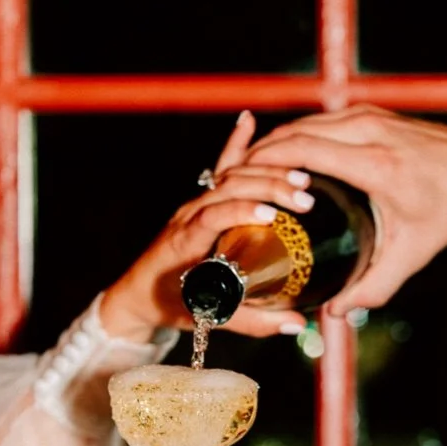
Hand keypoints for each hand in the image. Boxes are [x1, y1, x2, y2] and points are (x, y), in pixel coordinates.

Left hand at [99, 112, 310, 341]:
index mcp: (184, 244)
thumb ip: (253, 322)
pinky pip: (220, 167)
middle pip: (227, 189)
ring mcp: (194, 204)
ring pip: (228, 176)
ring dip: (265, 172)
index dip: (240, 211)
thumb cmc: (172, 306)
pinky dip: (236, 143)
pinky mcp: (201, 200)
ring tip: (302, 178)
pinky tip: (249, 121)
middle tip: (305, 197)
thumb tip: (298, 324)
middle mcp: (188, 216)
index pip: (211, 218)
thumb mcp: (210, 318)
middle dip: (266, 188)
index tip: (273, 215)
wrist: (140, 292)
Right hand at [243, 105, 446, 315]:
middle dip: (258, 157)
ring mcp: (368, 116)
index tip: (240, 189)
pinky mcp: (369, 112)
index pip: (305, 153)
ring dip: (273, 145)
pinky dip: (295, 137)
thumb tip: (333, 312)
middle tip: (231, 186)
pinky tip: (279, 162)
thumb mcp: (412, 254)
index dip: (266, 167)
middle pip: (295, 134)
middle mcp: (369, 132)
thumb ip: (372, 287)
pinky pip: (319, 121)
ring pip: (304, 123)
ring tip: (247, 174)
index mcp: (378, 166)